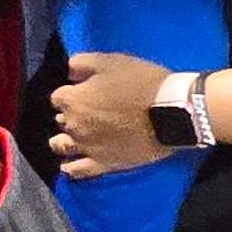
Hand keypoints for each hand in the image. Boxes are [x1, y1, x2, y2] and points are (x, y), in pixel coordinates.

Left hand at [48, 52, 173, 180]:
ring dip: (64, 140)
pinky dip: (70, 168)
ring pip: (62, 146)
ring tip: (72, 137)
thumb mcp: (110, 61)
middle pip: (60, 120)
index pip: (58, 97)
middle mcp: (73, 126)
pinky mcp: (103, 164)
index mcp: (73, 100)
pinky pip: (78, 170)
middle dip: (69, 115)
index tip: (84, 91)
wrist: (173, 112)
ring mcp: (87, 147)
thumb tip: (67, 71)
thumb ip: (81, 63)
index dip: (71, 93)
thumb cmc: (142, 83)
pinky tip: (69, 165)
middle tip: (87, 111)